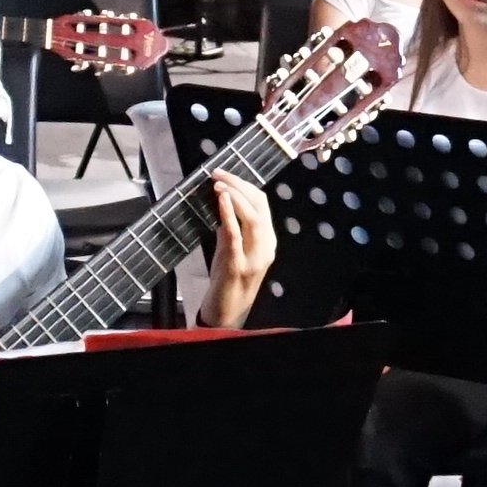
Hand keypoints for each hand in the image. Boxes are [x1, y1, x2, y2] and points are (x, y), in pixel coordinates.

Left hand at [198, 171, 274, 326]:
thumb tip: (220, 206)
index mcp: (268, 242)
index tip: (226, 174)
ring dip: (234, 196)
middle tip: (219, 173)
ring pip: (252, 218)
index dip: (245, 185)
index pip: (263, 205)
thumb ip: (230, 230)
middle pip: (260, 206)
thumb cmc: (228, 282)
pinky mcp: (238, 265)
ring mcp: (254, 257)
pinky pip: (235, 235)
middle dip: (239, 185)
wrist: (227, 313)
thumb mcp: (232, 251)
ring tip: (218, 183)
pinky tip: (219, 200)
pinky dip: (228, 214)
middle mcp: (266, 247)